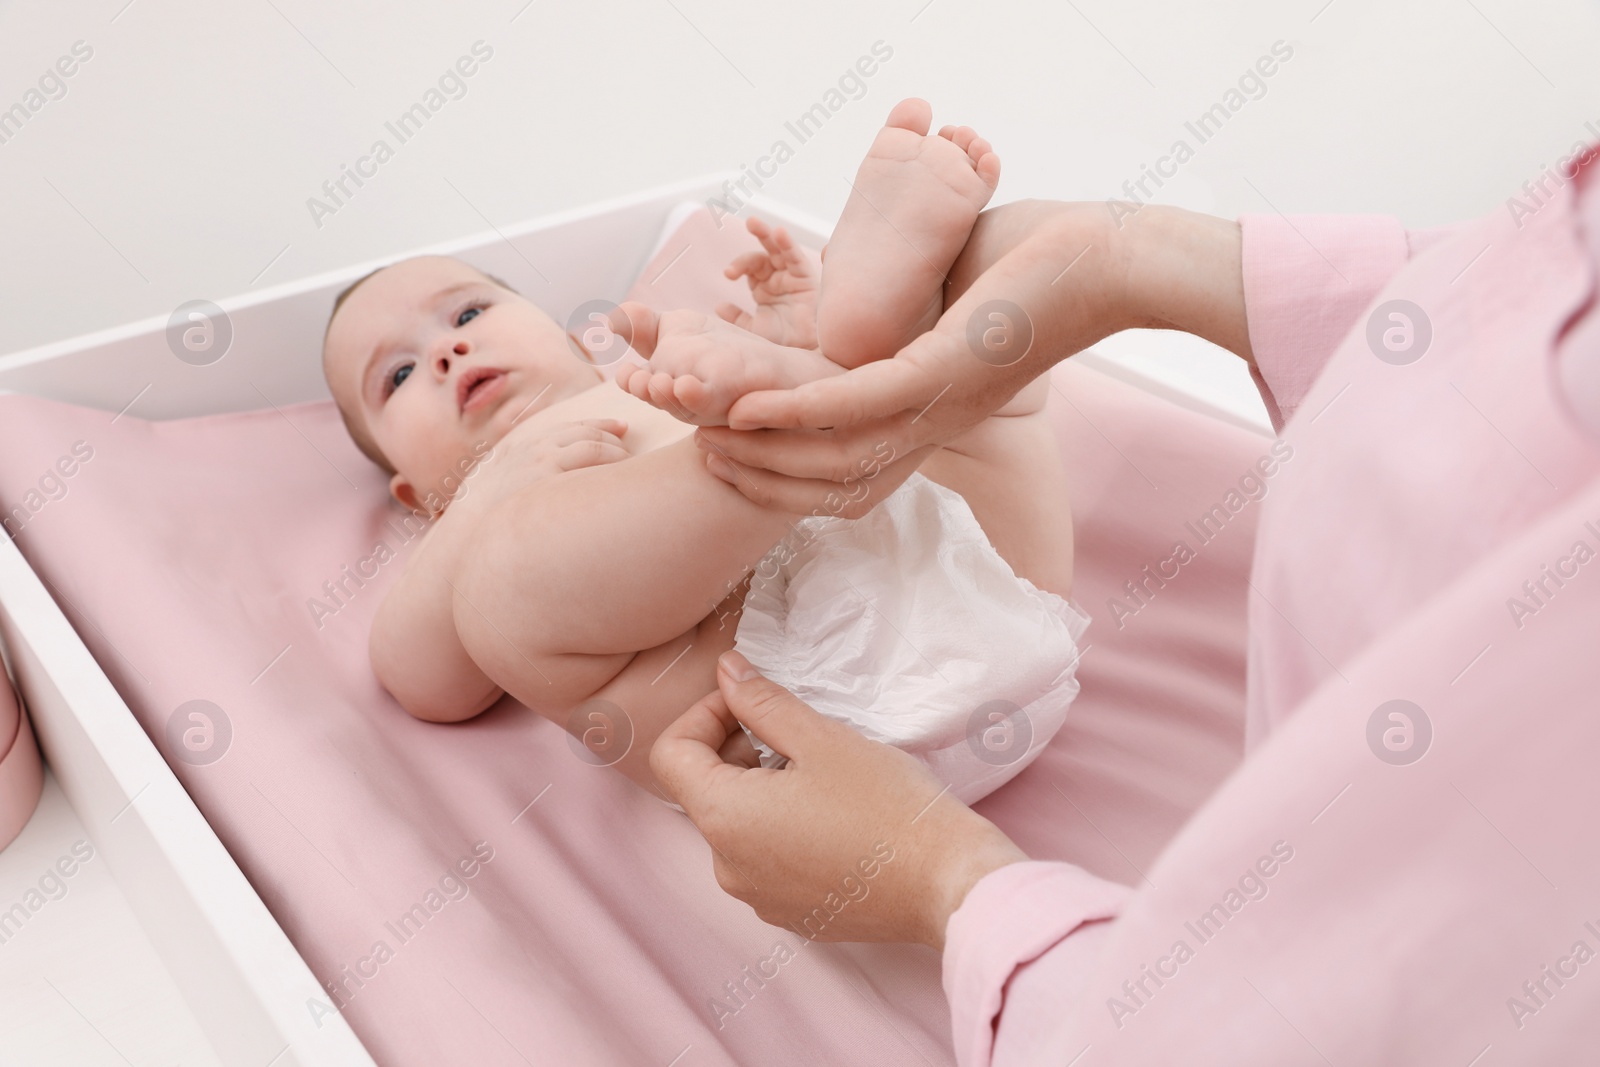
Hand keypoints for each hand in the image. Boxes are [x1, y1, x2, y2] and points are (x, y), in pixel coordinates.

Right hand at [464, 417, 631, 507]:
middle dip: (611, 435)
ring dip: (616, 450)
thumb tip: (548, 490)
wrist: (467, 532)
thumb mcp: (501, 490)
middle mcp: (533, 447)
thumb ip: (523, 481)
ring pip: (592, 443)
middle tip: (630, 444)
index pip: (568, 428)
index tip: (620, 427)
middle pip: (584, 431)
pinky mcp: (548, 472)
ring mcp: (540, 458)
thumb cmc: (486, 521)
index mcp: (522, 447)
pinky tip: (624, 471)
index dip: (598, 425)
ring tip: (632, 460)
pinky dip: (612, 460)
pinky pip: (590, 457)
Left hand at [651, 650, 1027, 949]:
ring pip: (738, 825)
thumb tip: (726, 671)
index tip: (750, 702)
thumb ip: (762, 702)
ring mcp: (759, 898)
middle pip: (705, 790)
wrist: (945, 884)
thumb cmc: (886, 805)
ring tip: (821, 772)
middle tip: (797, 731)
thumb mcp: (821, 739)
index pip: (672, 754)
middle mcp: (727, 867)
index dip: (703, 715)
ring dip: (764, 788)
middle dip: (738, 749)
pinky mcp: (792, 914)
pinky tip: (835, 814)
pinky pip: (767, 860)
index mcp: (724, 819)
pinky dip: (784, 828)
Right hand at [691, 202, 1250, 514]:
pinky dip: (797, 412)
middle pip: (834, 477)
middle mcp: (935, 425)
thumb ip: (897, 324)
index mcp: (934, 415)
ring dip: (766, 449)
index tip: (735, 447)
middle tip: (705, 456)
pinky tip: (750, 407)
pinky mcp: (943, 372)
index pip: (850, 466)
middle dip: (764, 473)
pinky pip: (855, 404)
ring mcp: (940, 404)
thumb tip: (859, 318)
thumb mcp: (947, 303)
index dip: (787, 468)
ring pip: (835, 452)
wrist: (1108, 259)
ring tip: (712, 437)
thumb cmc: (1034, 269)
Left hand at [717, 218, 819, 349]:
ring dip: (767, 234)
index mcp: (763, 287)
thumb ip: (738, 318)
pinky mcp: (805, 277)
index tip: (728, 274)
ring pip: (779, 249)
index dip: (738, 266)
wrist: (804, 352)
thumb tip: (719, 307)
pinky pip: (795, 257)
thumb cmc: (784, 341)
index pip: (750, 268)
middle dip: (755, 237)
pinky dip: (787, 244)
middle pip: (764, 252)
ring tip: (753, 222)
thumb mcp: (755, 329)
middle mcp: (777, 278)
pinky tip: (779, 233)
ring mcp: (791, 276)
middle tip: (745, 224)